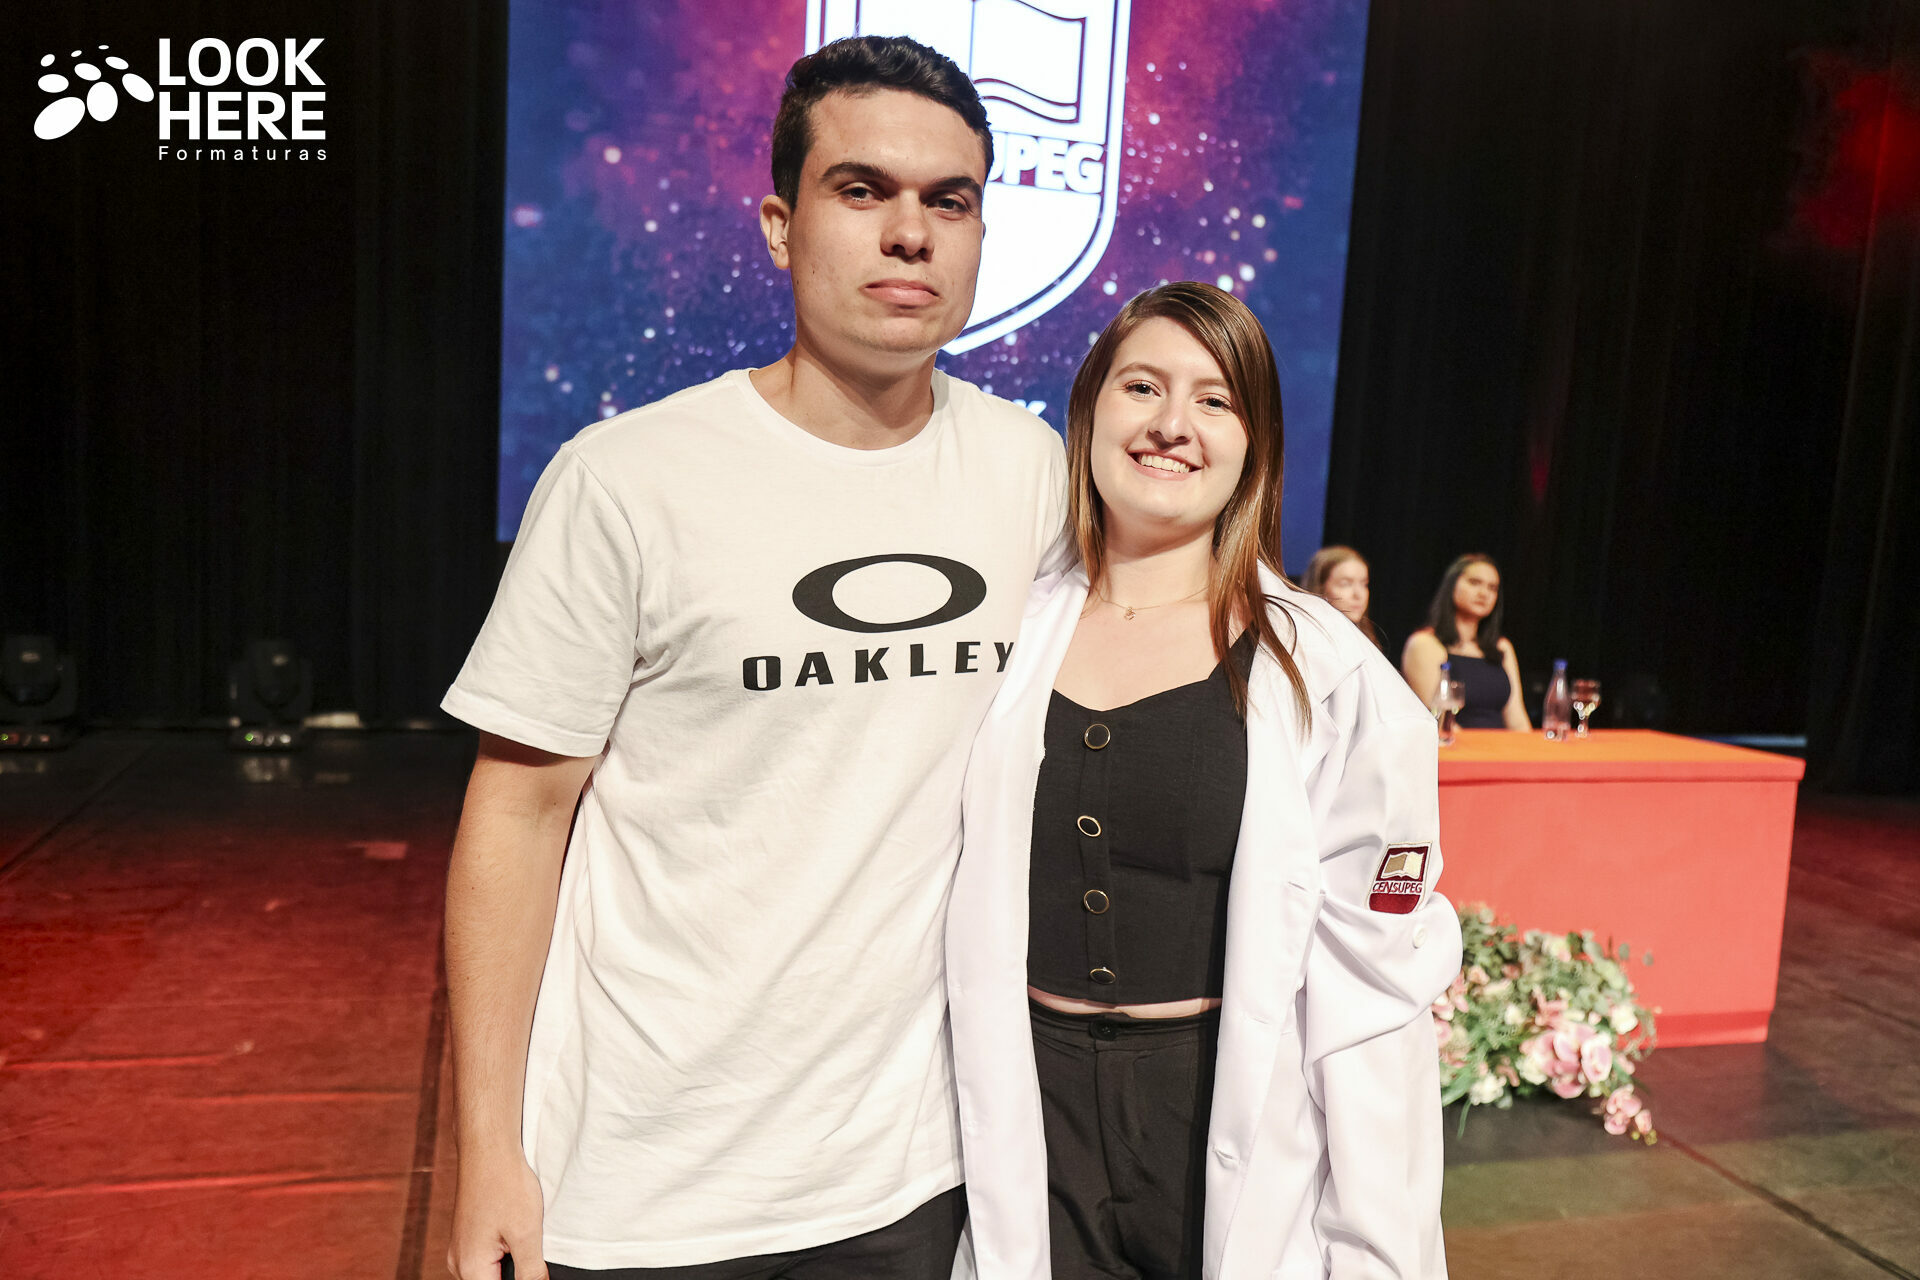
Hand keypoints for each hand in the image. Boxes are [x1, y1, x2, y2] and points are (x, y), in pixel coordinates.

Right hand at [448, 1148, 546, 1279]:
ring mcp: (462, 1248)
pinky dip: (506, 1253)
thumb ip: (531, 1272)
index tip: (535, 1269)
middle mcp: (459, 1262)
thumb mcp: (527, 1234)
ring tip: (531, 1245)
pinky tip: (521, 1236)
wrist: (488, 1147)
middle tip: (536, 1255)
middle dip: (517, 1275)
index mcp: (471, 1268)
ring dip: (513, 1266)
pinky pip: (488, 1257)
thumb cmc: (506, 1185)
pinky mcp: (469, 1235)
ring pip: (491, 1272)